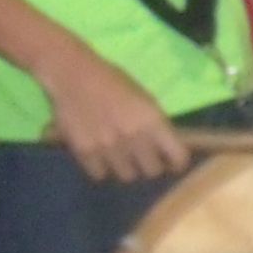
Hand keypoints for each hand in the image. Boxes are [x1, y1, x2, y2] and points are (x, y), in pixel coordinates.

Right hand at [42, 41, 188, 181]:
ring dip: (126, 168)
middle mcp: (134, 137)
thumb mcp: (145, 99)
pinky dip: (102, 169)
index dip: (177, 162)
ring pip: (127, 176)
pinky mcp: (84, 152)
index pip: (177, 156)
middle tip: (145, 160)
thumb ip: (155, 124)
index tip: (174, 164)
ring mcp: (108, 147)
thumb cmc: (113, 82)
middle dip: (151, 166)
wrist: (74, 76)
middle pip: (152, 171)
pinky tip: (102, 157)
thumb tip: (166, 147)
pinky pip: (100, 174)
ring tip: (122, 158)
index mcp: (153, 121)